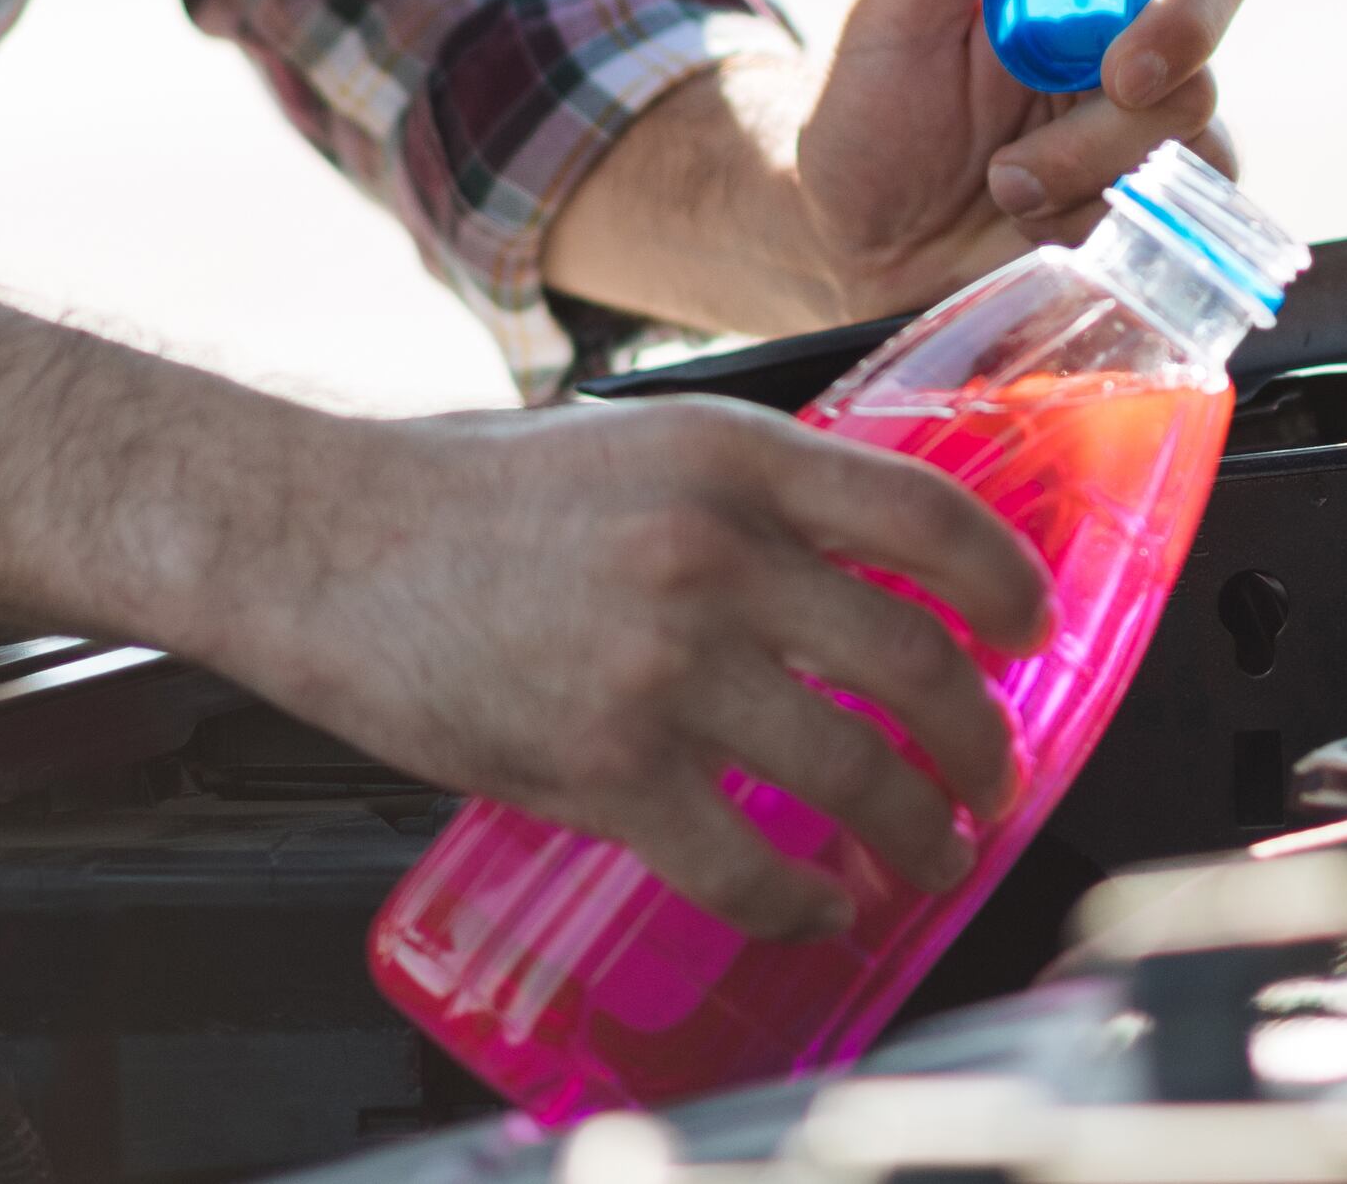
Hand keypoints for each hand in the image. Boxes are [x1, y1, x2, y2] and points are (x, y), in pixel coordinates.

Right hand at [0, 282, 1050, 938]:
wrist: (318, 541)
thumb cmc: (465, 494)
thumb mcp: (639, 444)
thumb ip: (751, 494)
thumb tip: (868, 558)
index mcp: (733, 455)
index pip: (927, 518)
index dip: (1004, 587)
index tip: (1027, 631)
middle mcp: (715, 551)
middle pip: (912, 662)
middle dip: (977, 740)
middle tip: (992, 774)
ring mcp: (661, 663)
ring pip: (850, 772)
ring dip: (914, 829)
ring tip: (929, 849)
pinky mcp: (601, 764)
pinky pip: (744, 859)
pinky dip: (802, 896)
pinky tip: (821, 901)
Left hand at [545, 0, 1246, 338]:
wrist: (850, 248)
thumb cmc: (869, 118)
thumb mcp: (890, 13)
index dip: (1187, 12)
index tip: (1121, 73)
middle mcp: (1137, 62)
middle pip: (1200, 78)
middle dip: (1106, 137)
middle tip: (1011, 171)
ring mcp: (1147, 151)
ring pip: (1193, 162)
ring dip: (1087, 188)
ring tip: (1002, 195)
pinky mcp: (1146, 229)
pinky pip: (1179, 235)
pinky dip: (1100, 239)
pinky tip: (1035, 238)